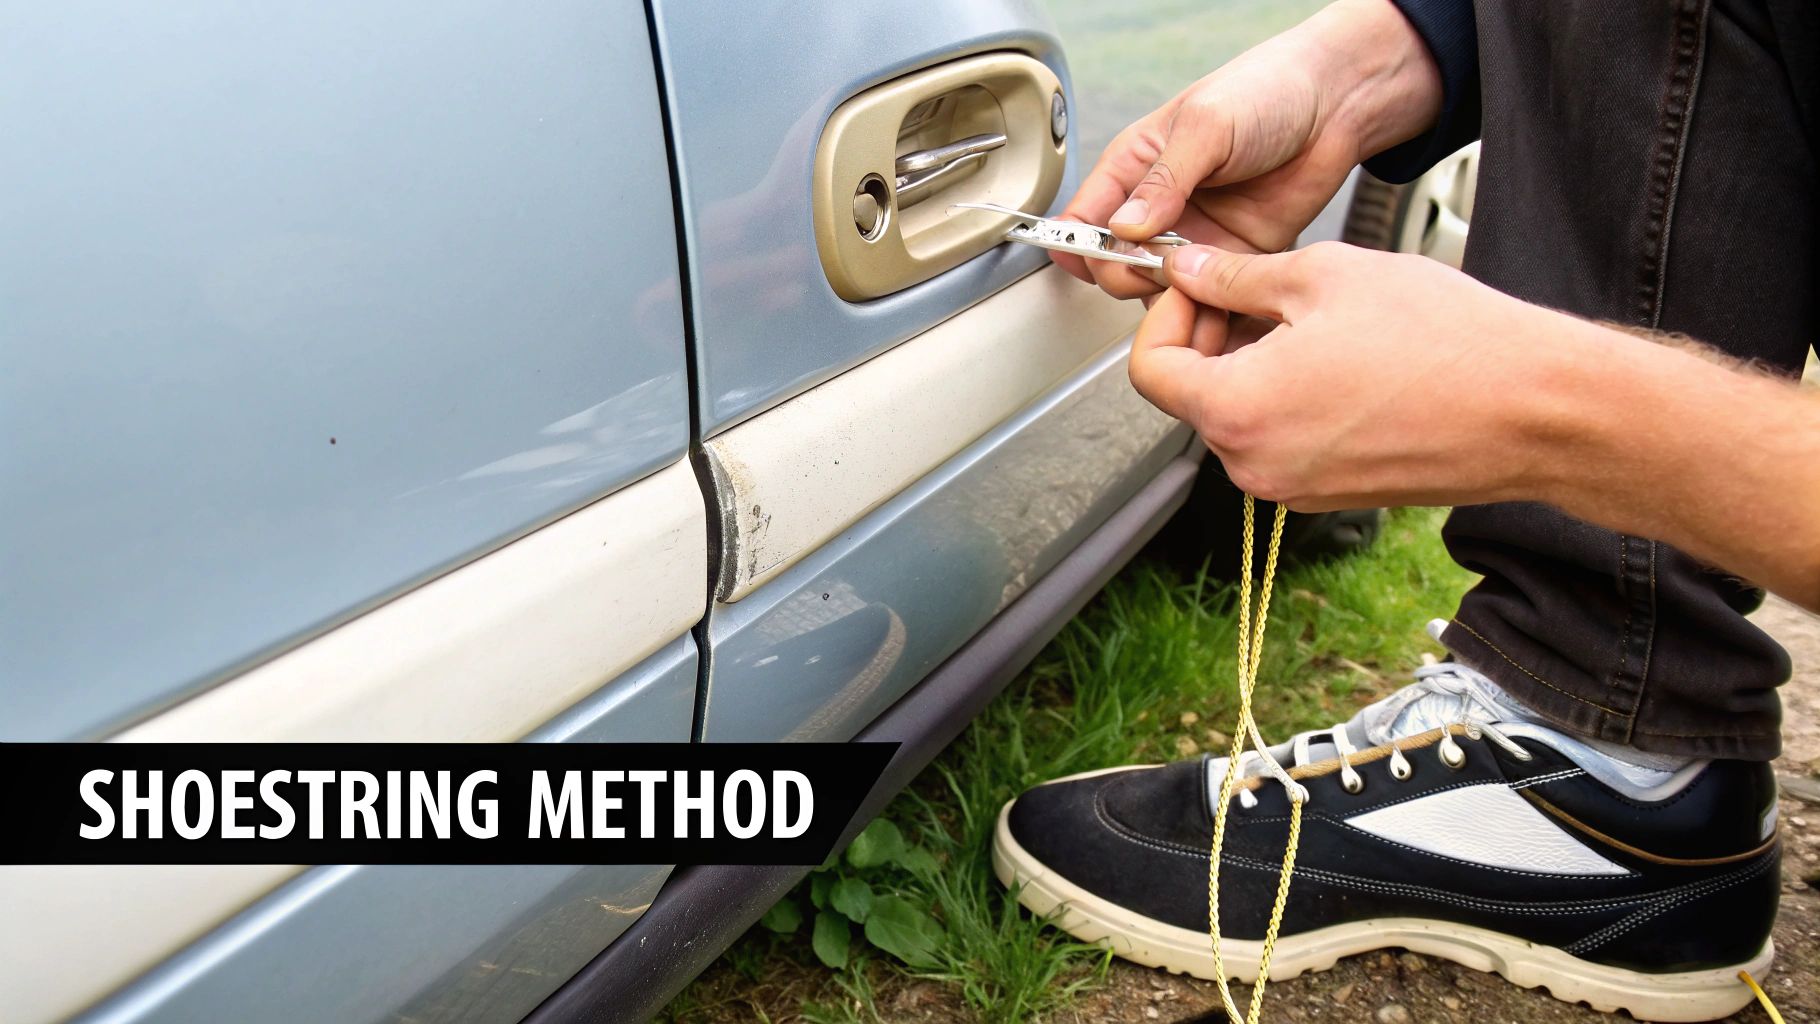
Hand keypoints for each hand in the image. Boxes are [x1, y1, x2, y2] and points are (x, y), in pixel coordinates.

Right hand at [1054, 0, 1441, 301]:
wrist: (1337, 105)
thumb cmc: (1267, 91)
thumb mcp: (1205, 126)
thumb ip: (1163, 181)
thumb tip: (1124, 227)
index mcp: (1134, 168)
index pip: (1084, 218)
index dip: (1081, 245)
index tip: (1099, 256)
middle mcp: (1158, 208)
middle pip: (1114, 264)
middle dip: (1128, 273)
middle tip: (1158, 264)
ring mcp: (1194, 238)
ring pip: (1156, 290)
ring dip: (1168, 297)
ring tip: (1190, 285)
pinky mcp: (1232, 259)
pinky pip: (1207, 297)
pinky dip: (1207, 308)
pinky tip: (1214, 301)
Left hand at [1131, 242, 1562, 510]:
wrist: (1532, 409)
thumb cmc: (1444, 342)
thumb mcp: (1324, 276)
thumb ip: (1237, 277)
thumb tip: (1189, 269)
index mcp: (1238, 412)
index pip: (1150, 370)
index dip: (1166, 316)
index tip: (1199, 286)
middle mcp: (1255, 465)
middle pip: (1192, 394)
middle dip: (1211, 336)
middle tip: (1257, 289)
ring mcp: (1293, 487)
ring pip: (1239, 415)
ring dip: (1252, 364)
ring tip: (1312, 318)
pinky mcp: (1330, 493)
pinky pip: (1281, 439)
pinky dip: (1288, 396)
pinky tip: (1340, 356)